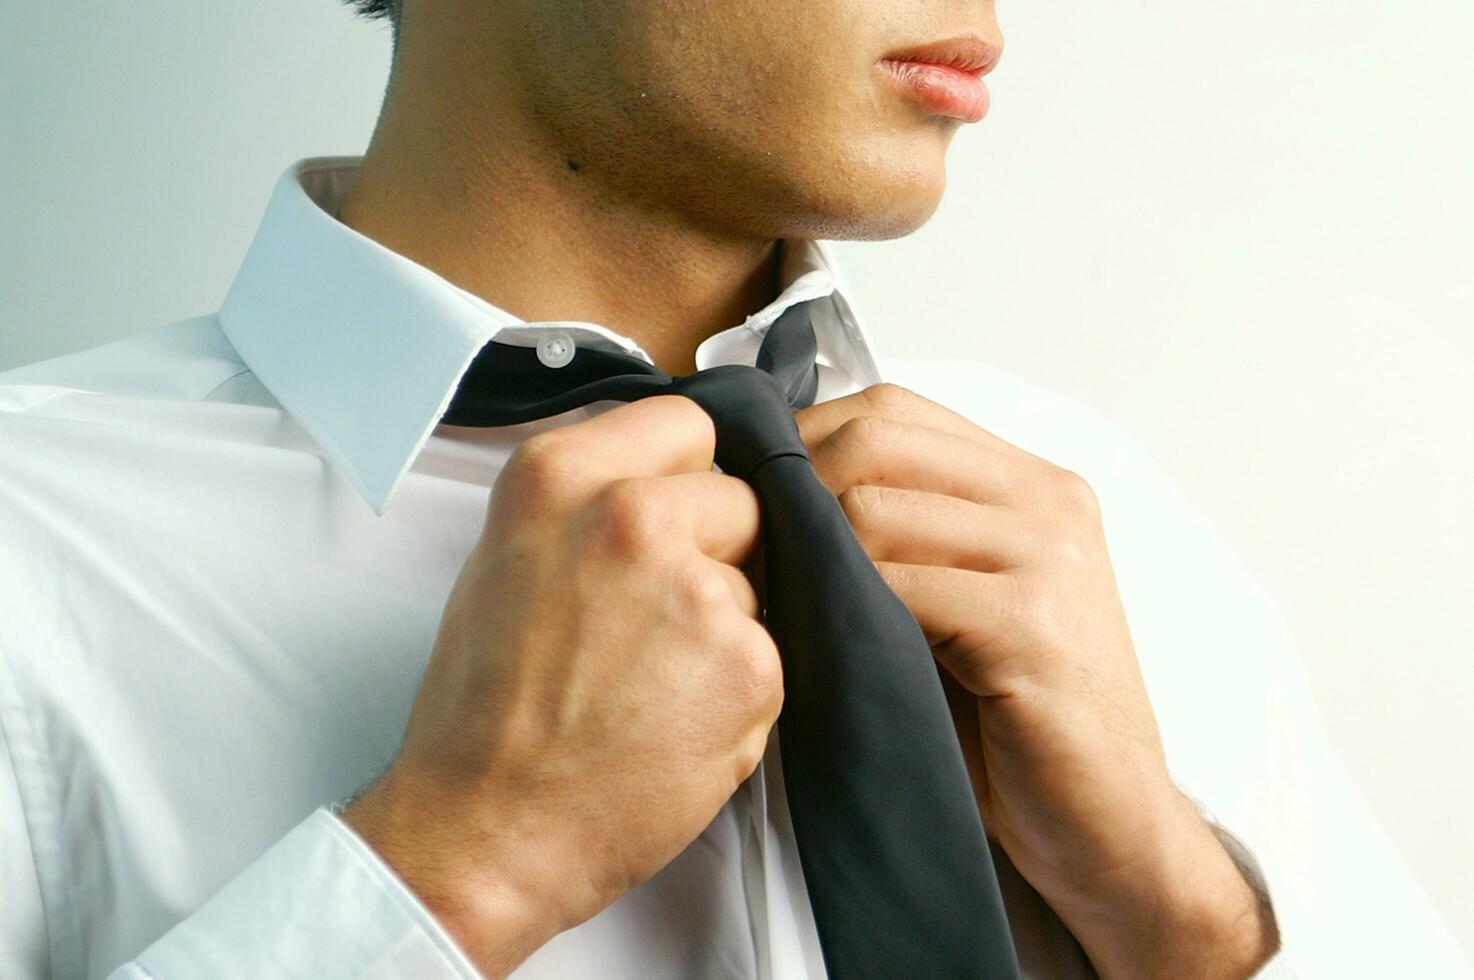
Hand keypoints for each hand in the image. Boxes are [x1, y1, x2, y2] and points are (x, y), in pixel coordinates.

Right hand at [343, 395, 781, 978]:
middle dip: (715, 551)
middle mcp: (632, 515)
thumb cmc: (484, 712)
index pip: (688, 422)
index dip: (687, 474)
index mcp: (560, 476)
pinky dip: (739, 690)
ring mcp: (697, 589)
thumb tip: (665, 482)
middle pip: (737, 498)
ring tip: (650, 684)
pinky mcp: (749, 662)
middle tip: (651, 620)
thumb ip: (587, 504)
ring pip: (758, 582)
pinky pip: (771, 654)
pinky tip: (674, 723)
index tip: (674, 511)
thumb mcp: (506, 561)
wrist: (485, 832)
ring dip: (726, 626)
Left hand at [793, 383, 1278, 979]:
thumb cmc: (1019, 721)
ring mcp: (1049, 560)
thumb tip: (783, 488)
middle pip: (875, 440)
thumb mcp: (967, 600)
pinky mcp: (1033, 627)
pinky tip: (830, 651)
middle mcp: (1049, 503)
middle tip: (753, 553)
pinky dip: (844, 616)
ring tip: (782, 608)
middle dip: (793, 491)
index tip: (755, 495)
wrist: (1109, 825)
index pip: (893, 408)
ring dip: (808, 561)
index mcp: (1035, 484)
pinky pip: (900, 588)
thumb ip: (911, 534)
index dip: (806, 440)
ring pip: (874, 511)